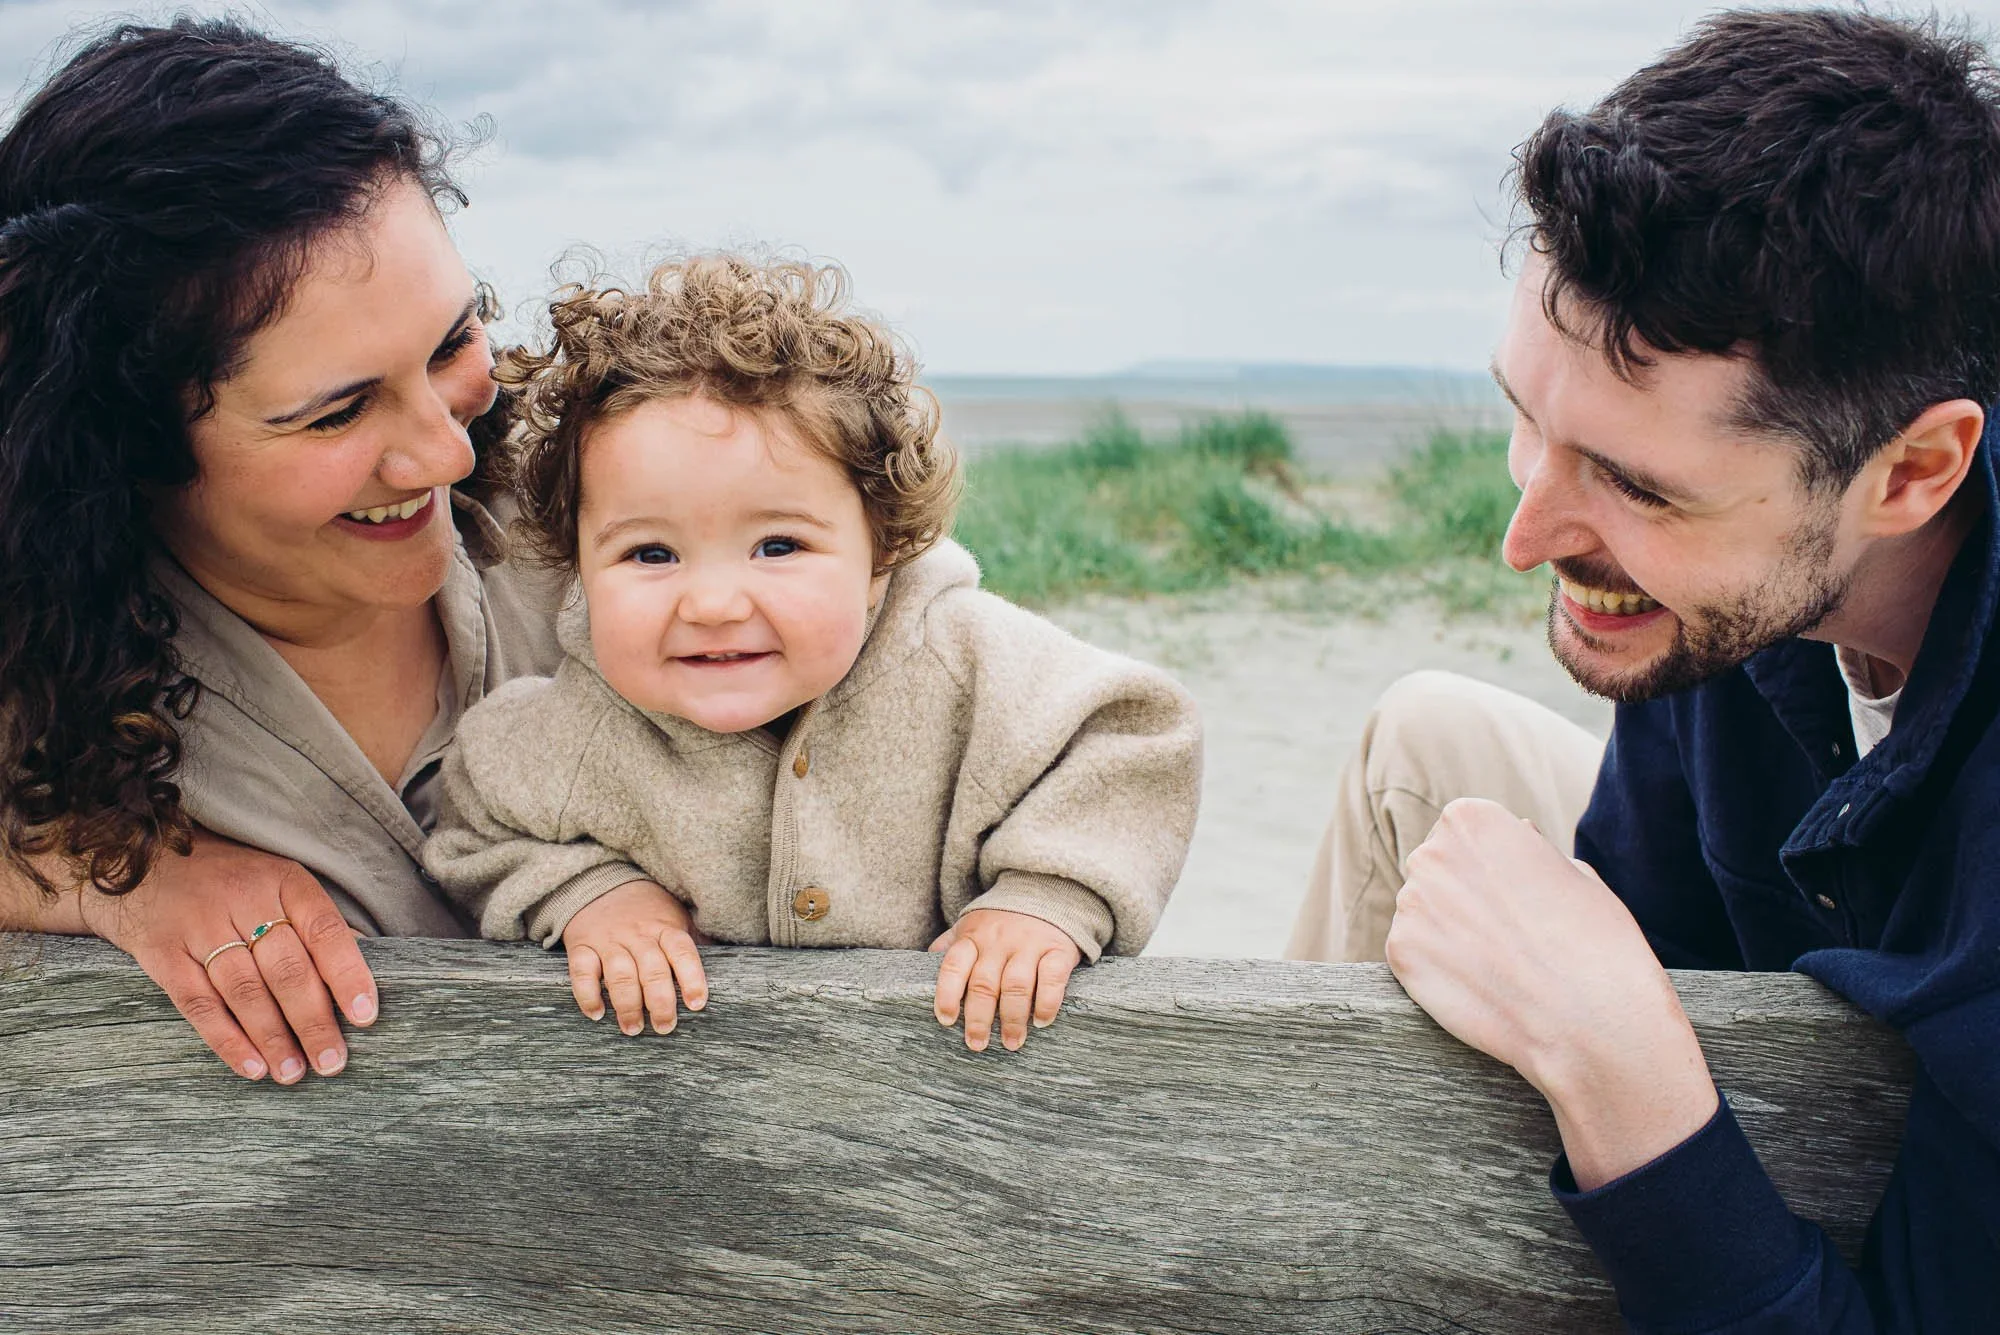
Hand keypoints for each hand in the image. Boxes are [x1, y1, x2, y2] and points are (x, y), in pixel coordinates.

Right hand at [79, 828, 376, 1084]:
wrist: (138, 864)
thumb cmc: (229, 881)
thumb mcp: (277, 882)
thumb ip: (313, 924)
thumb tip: (359, 973)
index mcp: (284, 881)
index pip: (326, 931)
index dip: (348, 975)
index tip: (365, 1017)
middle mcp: (244, 900)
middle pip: (286, 969)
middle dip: (313, 1022)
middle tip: (332, 1062)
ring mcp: (199, 926)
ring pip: (245, 991)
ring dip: (273, 1038)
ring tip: (294, 1073)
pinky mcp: (163, 953)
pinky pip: (199, 1004)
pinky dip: (227, 1040)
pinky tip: (252, 1066)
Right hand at [561, 880, 706, 1034]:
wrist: (601, 885)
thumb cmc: (647, 912)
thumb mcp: (675, 918)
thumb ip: (695, 943)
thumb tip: (727, 970)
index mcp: (666, 927)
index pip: (682, 952)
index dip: (692, 978)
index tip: (697, 1004)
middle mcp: (638, 934)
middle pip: (652, 969)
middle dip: (660, 1002)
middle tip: (665, 1027)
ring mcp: (609, 940)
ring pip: (619, 974)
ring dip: (627, 1004)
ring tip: (633, 1028)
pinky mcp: (582, 945)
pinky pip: (582, 971)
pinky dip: (587, 994)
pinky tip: (597, 1013)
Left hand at [930, 908, 1080, 1051]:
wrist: (1047, 892)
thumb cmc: (1002, 921)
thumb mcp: (971, 926)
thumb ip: (950, 946)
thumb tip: (922, 969)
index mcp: (973, 937)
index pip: (953, 966)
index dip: (947, 994)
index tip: (946, 1021)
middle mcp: (999, 940)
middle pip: (984, 984)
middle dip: (979, 1019)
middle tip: (977, 1044)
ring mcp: (1029, 944)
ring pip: (1016, 985)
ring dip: (1012, 1018)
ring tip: (1011, 1042)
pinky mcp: (1058, 949)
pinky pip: (1051, 978)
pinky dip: (1046, 1003)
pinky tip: (1041, 1021)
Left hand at [1384, 798, 1717, 1188]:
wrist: (1592, 1022)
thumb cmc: (1596, 942)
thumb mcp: (1573, 871)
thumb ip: (1528, 848)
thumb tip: (1514, 833)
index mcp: (1470, 819)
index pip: (1463, 833)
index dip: (1493, 868)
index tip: (1520, 896)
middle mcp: (1429, 853)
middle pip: (1437, 870)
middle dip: (1464, 896)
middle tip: (1509, 936)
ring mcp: (1409, 905)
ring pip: (1424, 913)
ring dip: (1450, 933)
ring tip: (1500, 965)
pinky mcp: (1400, 954)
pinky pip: (1414, 954)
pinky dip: (1440, 971)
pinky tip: (1481, 986)